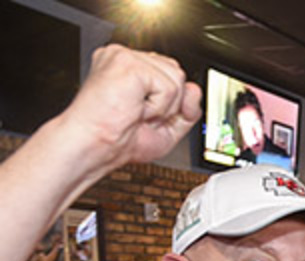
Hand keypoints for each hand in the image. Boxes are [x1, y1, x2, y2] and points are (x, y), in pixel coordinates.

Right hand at [60, 45, 200, 168]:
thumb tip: (195, 89)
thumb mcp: (166, 127)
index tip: (146, 116)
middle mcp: (124, 58)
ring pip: (177, 78)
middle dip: (169, 103)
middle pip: (177, 73)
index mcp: (128, 69)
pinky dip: (158, 107)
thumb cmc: (118, 140)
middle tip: (140, 117)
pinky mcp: (127, 62)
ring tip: (136, 112)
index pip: (170, 73)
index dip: (171, 100)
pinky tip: (134, 109)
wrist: (96, 147)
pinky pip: (169, 86)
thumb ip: (187, 108)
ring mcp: (124, 57)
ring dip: (163, 107)